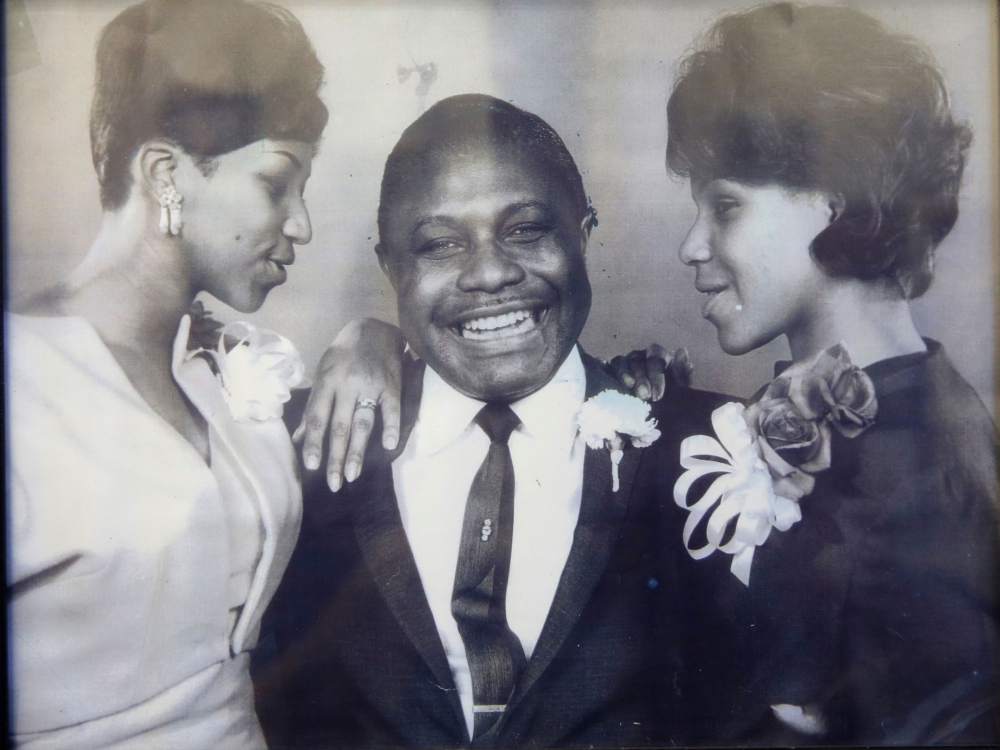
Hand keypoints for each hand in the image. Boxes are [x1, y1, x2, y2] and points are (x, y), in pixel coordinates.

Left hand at [293, 318, 405, 491]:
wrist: (375, 329)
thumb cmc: (344, 355)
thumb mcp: (323, 374)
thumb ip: (313, 407)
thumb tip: (296, 438)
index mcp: (327, 382)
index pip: (317, 417)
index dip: (314, 442)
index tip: (312, 467)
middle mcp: (347, 384)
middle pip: (339, 426)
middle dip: (334, 457)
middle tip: (332, 483)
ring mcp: (370, 385)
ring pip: (362, 423)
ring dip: (357, 451)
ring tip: (351, 476)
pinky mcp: (391, 385)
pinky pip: (391, 409)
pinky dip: (391, 426)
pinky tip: (389, 446)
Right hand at [607, 344, 691, 400]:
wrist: (656, 419)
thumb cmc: (669, 403)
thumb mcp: (680, 392)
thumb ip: (682, 373)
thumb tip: (681, 350)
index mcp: (657, 358)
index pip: (655, 357)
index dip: (656, 375)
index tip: (658, 396)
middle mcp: (639, 358)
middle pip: (636, 359)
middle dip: (641, 378)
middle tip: (644, 396)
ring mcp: (623, 365)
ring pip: (619, 361)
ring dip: (623, 374)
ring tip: (628, 389)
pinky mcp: (609, 373)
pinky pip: (604, 367)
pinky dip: (604, 370)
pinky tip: (605, 379)